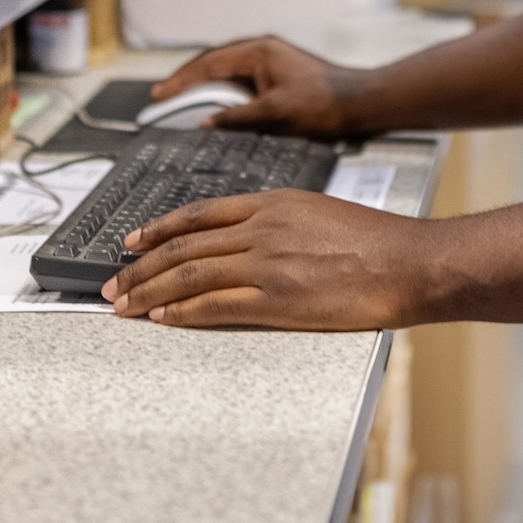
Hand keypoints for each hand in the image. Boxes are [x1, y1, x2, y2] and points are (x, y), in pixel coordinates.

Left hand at [102, 189, 429, 329]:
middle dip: (141, 265)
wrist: (409, 262)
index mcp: (272, 204)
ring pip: (190, 274)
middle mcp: (262, 229)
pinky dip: (182, 312)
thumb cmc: (376, 241)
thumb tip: (249, 236)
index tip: (133, 241)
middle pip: (184, 245)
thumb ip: (279, 221)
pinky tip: (163, 318)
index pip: (198, 214)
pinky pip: (215, 306)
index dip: (158, 228)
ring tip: (124, 304)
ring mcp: (267, 264)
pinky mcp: (278, 301)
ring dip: (149, 289)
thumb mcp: (319, 211)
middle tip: (113, 280)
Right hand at [155, 35, 366, 139]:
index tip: (158, 95)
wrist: (362, 104)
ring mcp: (270, 63)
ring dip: (206, 90)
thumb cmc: (327, 103)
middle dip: (187, 83)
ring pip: (227, 75)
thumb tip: (205, 123)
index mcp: (258, 52)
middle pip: (213, 65)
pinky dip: (225, 97)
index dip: (180, 81)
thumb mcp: (276, 114)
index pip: (208, 64)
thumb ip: (237, 118)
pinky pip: (242, 84)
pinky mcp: (278, 77)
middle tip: (162, 99)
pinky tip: (218, 111)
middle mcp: (262, 52)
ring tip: (182, 106)